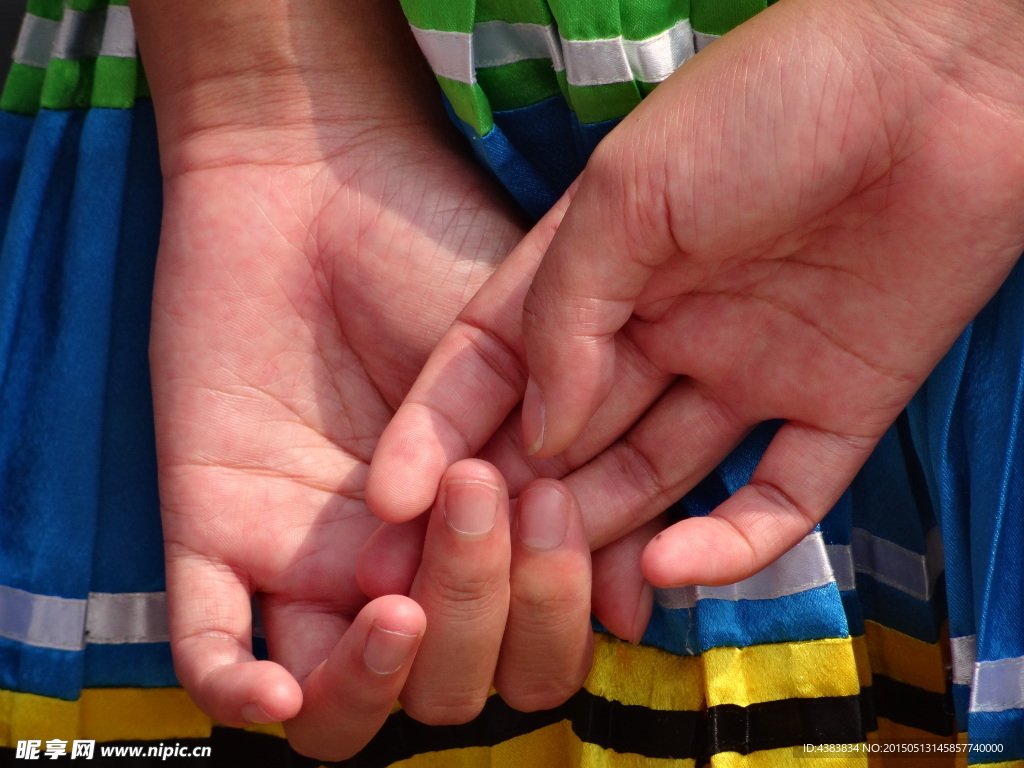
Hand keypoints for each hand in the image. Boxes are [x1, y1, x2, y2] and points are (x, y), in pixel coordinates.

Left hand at [139, 0, 591, 758]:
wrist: (315, 178)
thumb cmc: (436, 254)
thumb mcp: (530, 367)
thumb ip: (584, 480)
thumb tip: (644, 603)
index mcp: (484, 542)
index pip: (530, 652)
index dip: (550, 614)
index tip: (551, 508)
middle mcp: (401, 569)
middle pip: (444, 686)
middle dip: (477, 616)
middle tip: (482, 495)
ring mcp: (305, 560)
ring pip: (337, 705)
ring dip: (376, 682)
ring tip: (397, 602)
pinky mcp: (211, 528)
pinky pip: (210, 650)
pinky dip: (236, 690)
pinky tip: (275, 688)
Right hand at [369, 0, 1023, 586]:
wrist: (940, 80)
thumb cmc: (770, 105)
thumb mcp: (630, 193)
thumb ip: (568, 314)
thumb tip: (538, 435)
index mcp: (600, 266)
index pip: (495, 360)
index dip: (438, 426)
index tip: (389, 492)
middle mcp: (664, 326)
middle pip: (572, 434)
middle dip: (520, 494)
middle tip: (474, 558)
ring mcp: (747, 370)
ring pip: (661, 478)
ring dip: (609, 532)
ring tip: (563, 582)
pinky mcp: (836, 406)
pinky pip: (778, 495)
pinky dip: (728, 544)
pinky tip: (671, 574)